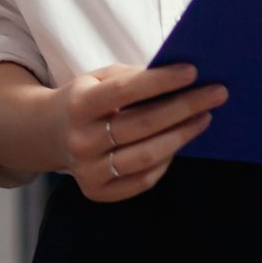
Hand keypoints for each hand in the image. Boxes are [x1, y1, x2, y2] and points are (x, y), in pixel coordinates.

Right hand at [51, 62, 226, 202]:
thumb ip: (132, 78)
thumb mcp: (97, 79)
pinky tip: (179, 142)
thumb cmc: (84, 100)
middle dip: (184, 107)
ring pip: (147, 155)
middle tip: (216, 94)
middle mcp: (80, 140)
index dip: (160, 81)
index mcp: (77, 105)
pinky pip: (143, 180)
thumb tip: (180, 80)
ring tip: (205, 117)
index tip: (192, 71)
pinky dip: (166, 161)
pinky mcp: (97, 191)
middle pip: (142, 124)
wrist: (46, 134)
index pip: (124, 91)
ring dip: (183, 135)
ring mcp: (87, 170)